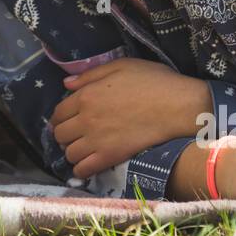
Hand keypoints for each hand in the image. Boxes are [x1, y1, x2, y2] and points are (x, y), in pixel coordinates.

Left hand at [48, 59, 211, 179]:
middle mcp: (86, 119)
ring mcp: (97, 140)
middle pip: (60, 134)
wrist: (177, 106)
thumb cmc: (153, 81)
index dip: (60, 118)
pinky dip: (81, 169)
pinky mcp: (110, 156)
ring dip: (72, 152)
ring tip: (83, 150)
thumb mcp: (121, 66)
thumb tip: (67, 84)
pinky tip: (88, 164)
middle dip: (64, 135)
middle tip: (75, 135)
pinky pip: (84, 169)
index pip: (58, 112)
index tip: (67, 121)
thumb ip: (91, 74)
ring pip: (69, 153)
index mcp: (86, 95)